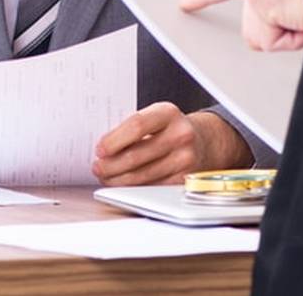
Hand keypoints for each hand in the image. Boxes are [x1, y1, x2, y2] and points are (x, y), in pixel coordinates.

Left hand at [92, 103, 252, 184]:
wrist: (205, 141)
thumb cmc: (170, 128)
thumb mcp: (155, 117)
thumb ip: (133, 128)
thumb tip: (104, 148)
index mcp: (168, 113)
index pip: (136, 125)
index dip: (114, 140)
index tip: (100, 149)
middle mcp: (180, 135)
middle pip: (137, 154)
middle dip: (111, 165)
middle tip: (97, 167)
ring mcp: (185, 159)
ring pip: (143, 176)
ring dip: (119, 179)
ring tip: (106, 177)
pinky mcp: (185, 179)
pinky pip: (153, 188)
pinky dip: (134, 188)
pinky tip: (123, 184)